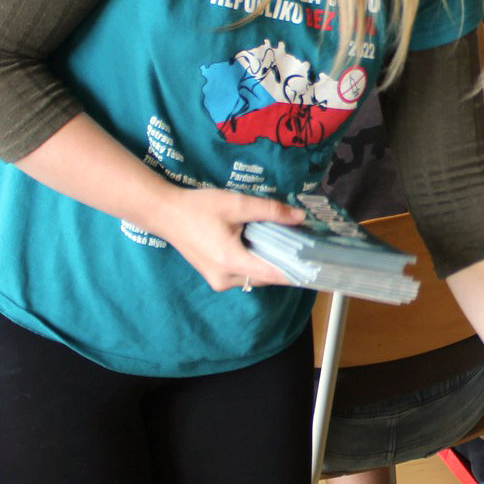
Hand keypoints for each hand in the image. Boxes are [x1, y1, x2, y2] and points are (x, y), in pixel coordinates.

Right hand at [156, 187, 304, 291]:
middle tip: (306, 245)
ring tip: (286, 242)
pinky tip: (264, 245)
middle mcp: (226, 278)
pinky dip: (256, 262)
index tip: (318, 263)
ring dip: (271, 262)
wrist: (165, 213)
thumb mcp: (237, 204)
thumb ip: (271, 211)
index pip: (275, 274)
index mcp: (231, 261)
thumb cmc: (198, 207)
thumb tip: (300, 217)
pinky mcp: (216, 276)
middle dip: (286, 262)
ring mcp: (219, 280)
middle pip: (268, 276)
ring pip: (257, 277)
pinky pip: (245, 274)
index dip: (298, 270)